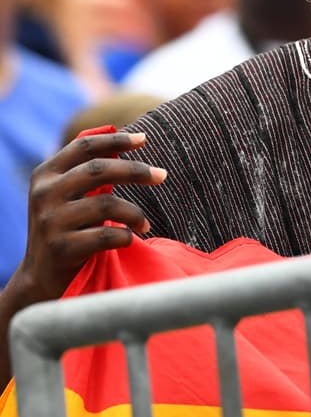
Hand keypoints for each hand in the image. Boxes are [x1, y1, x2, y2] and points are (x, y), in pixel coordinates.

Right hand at [6, 131, 165, 310]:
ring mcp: (51, 221)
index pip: (83, 147)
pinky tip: (130, 239)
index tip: (144, 138)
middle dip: (136, 171)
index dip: (115, 140)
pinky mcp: (62, 248)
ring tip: (145, 224)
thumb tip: (126, 141)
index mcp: (45, 174)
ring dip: (135, 214)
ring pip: (107, 204)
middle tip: (162, 175)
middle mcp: (44, 193)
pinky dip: (126, 236)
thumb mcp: (68, 196)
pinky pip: (108, 235)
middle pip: (99, 170)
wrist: (43, 278)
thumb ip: (88, 172)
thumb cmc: (67, 229)